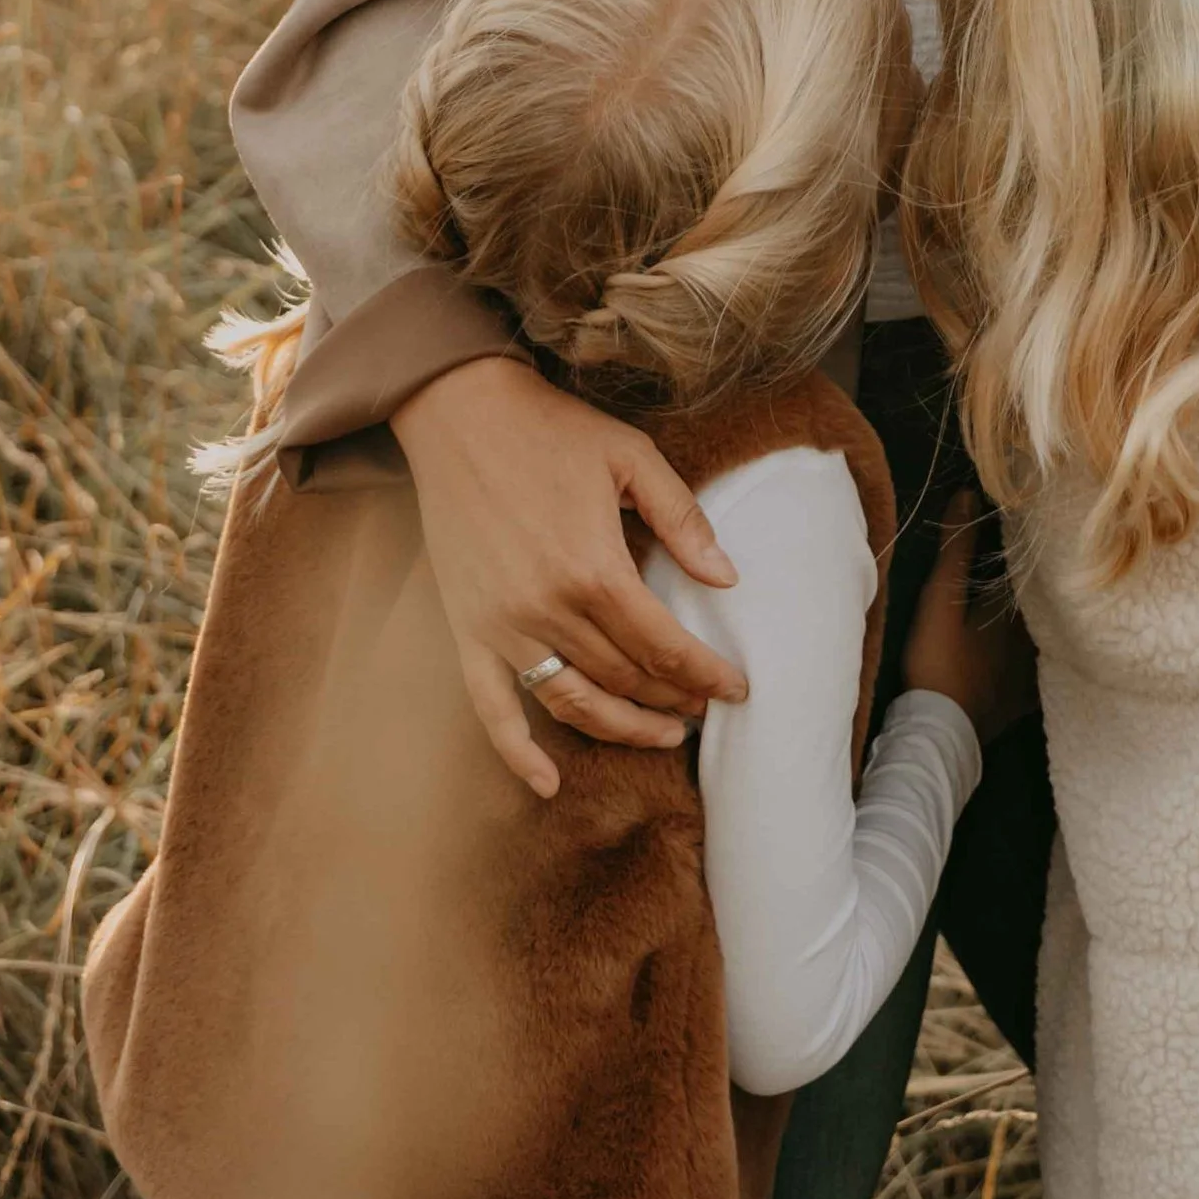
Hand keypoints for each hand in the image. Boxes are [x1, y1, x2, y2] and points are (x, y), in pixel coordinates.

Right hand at [393, 354, 748, 799]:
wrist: (460, 412)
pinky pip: (492, 710)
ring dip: (622, 729)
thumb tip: (727, 578)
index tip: (737, 688)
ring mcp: (503, 628)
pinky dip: (518, 754)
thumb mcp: (630, 457)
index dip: (705, 673)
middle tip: (705, 706)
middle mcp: (547, 611)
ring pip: (573, 703)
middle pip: (624, 679)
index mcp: (594, 570)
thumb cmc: (551, 429)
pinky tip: (548, 785)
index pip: (664, 646)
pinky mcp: (466, 631)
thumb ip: (682, 519)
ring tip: (662, 736)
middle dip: (673, 698)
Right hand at [904, 493, 1039, 747]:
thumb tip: (968, 494)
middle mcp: (1032, 639)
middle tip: (1037, 564)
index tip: (1031, 530)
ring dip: (1041, 622)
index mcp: (1016, 610)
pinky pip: (1038, 676)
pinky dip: (1039, 663)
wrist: (940, 732)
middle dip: (1039, 587)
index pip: (1030, 572)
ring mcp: (1029, 674)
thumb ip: (956, 549)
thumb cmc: (939, 661)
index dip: (1029, 552)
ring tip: (1038, 606)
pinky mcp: (1021, 702)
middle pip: (1040, 605)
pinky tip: (1037, 660)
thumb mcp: (939, 599)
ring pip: (1042, 638)